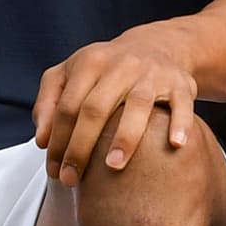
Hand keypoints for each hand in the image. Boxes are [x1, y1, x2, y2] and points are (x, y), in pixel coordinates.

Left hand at [33, 26, 196, 185]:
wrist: (156, 46)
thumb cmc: (105, 69)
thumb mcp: (70, 73)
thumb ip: (49, 102)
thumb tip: (43, 140)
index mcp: (90, 62)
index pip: (68, 106)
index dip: (58, 140)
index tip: (55, 171)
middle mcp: (121, 65)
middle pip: (96, 108)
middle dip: (81, 146)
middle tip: (72, 178)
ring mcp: (152, 74)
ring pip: (138, 104)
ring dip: (125, 137)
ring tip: (113, 167)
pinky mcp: (181, 83)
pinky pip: (182, 104)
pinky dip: (180, 123)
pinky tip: (176, 145)